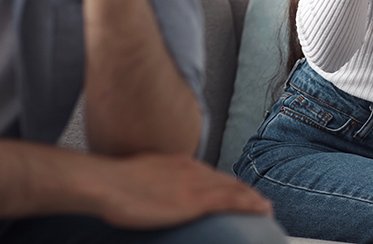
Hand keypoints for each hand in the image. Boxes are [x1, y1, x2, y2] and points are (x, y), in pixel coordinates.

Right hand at [93, 153, 271, 228]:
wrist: (106, 182)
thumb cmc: (114, 184)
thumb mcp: (141, 176)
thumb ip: (155, 183)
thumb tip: (155, 194)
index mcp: (179, 163)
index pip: (211, 174)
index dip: (228, 184)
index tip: (239, 191)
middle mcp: (192, 170)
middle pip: (226, 181)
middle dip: (244, 191)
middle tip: (259, 202)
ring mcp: (195, 185)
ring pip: (234, 189)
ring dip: (252, 198)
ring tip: (265, 207)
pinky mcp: (194, 201)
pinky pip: (231, 201)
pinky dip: (250, 204)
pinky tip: (262, 209)